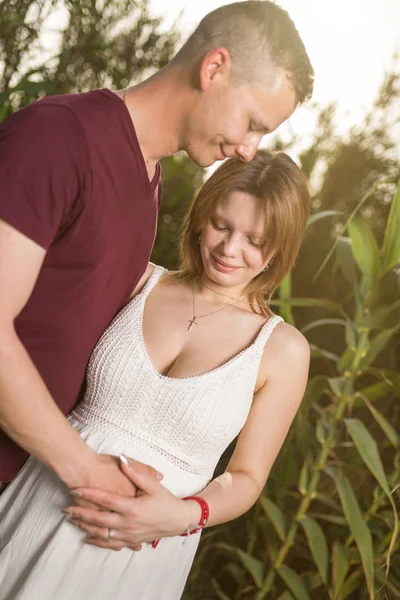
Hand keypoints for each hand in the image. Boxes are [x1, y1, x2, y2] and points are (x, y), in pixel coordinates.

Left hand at [64, 455, 194, 550]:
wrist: (178, 520)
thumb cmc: (165, 500)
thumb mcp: (153, 485)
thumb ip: (136, 473)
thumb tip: (122, 459)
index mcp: (132, 507)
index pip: (105, 500)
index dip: (89, 494)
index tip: (75, 489)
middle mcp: (127, 523)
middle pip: (98, 519)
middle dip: (80, 513)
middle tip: (66, 509)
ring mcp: (127, 535)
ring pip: (101, 534)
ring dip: (85, 527)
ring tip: (72, 520)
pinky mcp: (130, 542)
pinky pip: (109, 544)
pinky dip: (96, 541)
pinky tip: (87, 538)